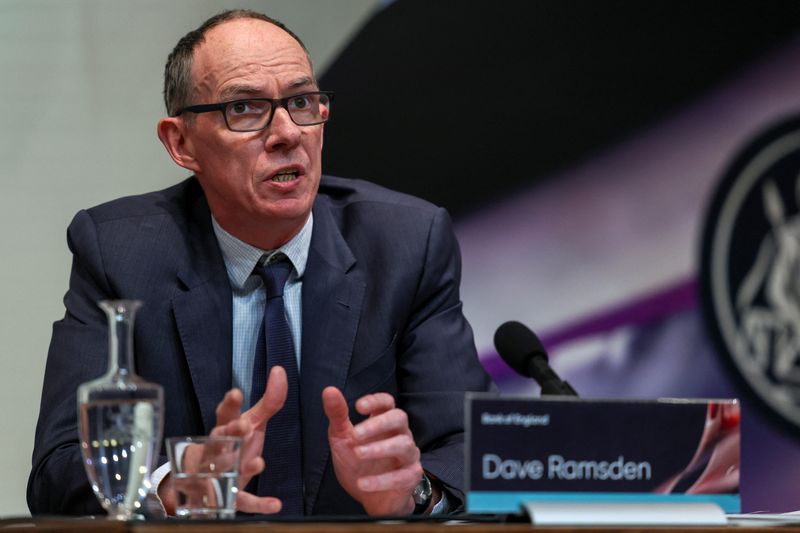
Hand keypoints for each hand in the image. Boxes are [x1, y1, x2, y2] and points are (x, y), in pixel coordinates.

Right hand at [158, 366, 287, 514]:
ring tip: (258, 463)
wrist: (201, 481)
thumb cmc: (232, 444)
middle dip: (231, 434)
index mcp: (224, 429)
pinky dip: (259, 503)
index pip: (224, 414)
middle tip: (243, 427)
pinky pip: (242, 501)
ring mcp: (220, 474)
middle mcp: (219, 450)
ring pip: (227, 470)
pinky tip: (276, 504)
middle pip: (221, 441)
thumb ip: (269, 400)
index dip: (230, 405)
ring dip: (242, 467)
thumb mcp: (252, 421)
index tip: (236, 393)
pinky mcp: (227, 496)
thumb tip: (279, 371)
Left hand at [322, 387, 423, 514]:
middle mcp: (400, 434)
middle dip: (378, 424)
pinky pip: (401, 476)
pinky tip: (363, 483)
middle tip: (356, 434)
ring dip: (380, 449)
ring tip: (358, 455)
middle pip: (399, 418)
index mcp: (383, 422)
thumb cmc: (357, 463)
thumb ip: (337, 415)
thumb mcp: (342, 438)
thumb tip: (329, 390)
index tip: (358, 406)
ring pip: (404, 445)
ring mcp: (408, 455)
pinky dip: (381, 480)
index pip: (387, 402)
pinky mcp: (410, 477)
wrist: (370, 498)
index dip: (375, 400)